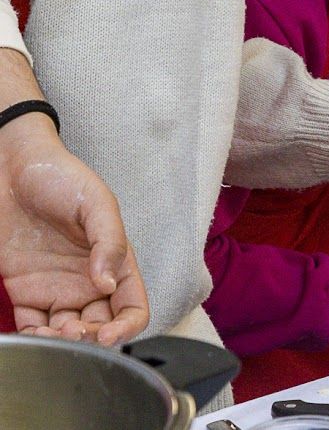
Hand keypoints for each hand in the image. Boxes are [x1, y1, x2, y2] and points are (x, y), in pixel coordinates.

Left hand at [0, 114, 148, 344]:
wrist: (12, 168)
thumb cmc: (62, 177)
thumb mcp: (97, 202)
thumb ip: (110, 241)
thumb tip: (108, 283)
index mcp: (116, 261)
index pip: (132, 307)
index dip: (126, 327)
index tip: (107, 334)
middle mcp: (90, 281)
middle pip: (101, 326)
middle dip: (90, 339)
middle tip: (71, 332)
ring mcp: (57, 288)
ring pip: (68, 333)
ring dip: (62, 343)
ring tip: (49, 333)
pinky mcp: (26, 291)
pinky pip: (33, 326)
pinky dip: (34, 338)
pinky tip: (33, 332)